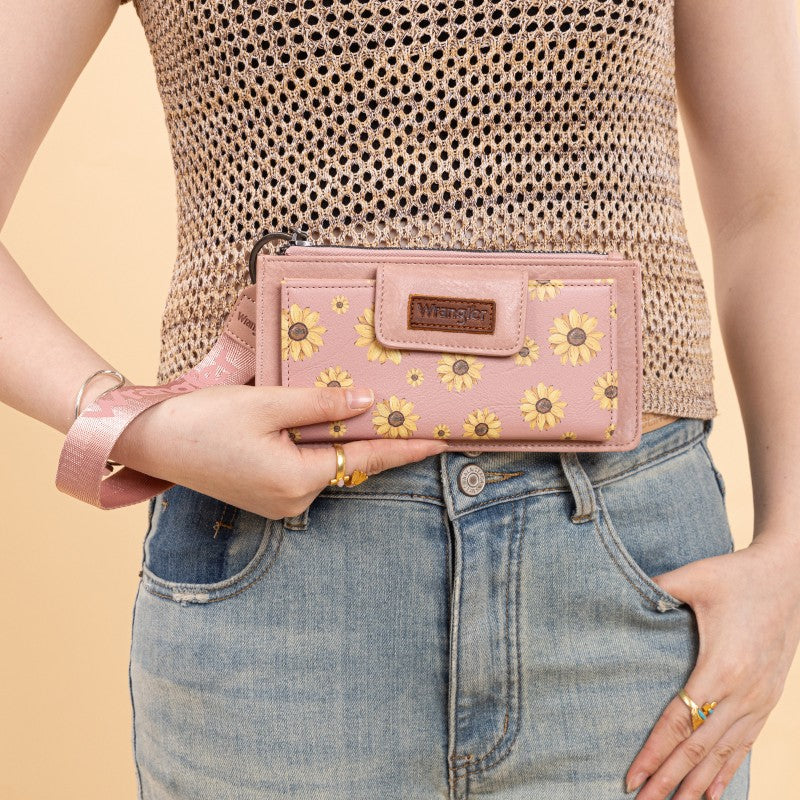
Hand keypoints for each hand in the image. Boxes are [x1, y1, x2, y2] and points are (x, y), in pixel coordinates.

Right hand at [108, 384, 449, 518]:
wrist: (153, 439)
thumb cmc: (205, 420)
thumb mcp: (269, 403)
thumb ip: (323, 404)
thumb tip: (369, 403)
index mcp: (297, 480)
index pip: (367, 460)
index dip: (407, 448)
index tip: (443, 442)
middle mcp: (294, 499)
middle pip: (349, 463)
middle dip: (380, 441)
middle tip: (417, 420)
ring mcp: (279, 501)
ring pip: (328, 464)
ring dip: (348, 440)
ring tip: (380, 415)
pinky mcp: (267, 494)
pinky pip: (307, 467)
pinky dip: (322, 446)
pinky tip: (333, 424)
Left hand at [625, 533, 799, 799]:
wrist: (788, 577)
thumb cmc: (735, 575)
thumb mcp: (693, 578)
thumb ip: (656, 589)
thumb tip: (620, 591)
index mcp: (720, 667)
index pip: (679, 723)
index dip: (654, 753)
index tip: (632, 777)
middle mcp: (743, 693)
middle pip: (699, 748)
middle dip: (669, 780)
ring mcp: (759, 700)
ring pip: (724, 754)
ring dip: (696, 784)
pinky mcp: (768, 699)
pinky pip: (745, 745)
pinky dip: (727, 772)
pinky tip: (713, 794)